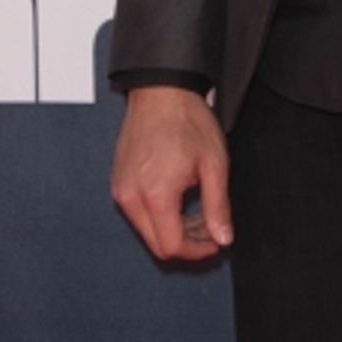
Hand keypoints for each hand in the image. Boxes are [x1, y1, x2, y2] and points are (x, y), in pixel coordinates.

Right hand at [110, 85, 231, 261]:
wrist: (161, 91)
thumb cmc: (187, 120)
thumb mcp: (214, 163)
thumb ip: (218, 205)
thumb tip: (223, 237)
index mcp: (155, 195)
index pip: (172, 246)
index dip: (197, 250)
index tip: (215, 241)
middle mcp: (131, 197)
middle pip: (156, 244)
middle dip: (187, 242)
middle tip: (210, 226)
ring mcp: (121, 190)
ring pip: (146, 230)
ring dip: (173, 228)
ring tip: (197, 209)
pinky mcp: (118, 182)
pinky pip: (137, 212)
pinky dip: (159, 213)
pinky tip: (179, 196)